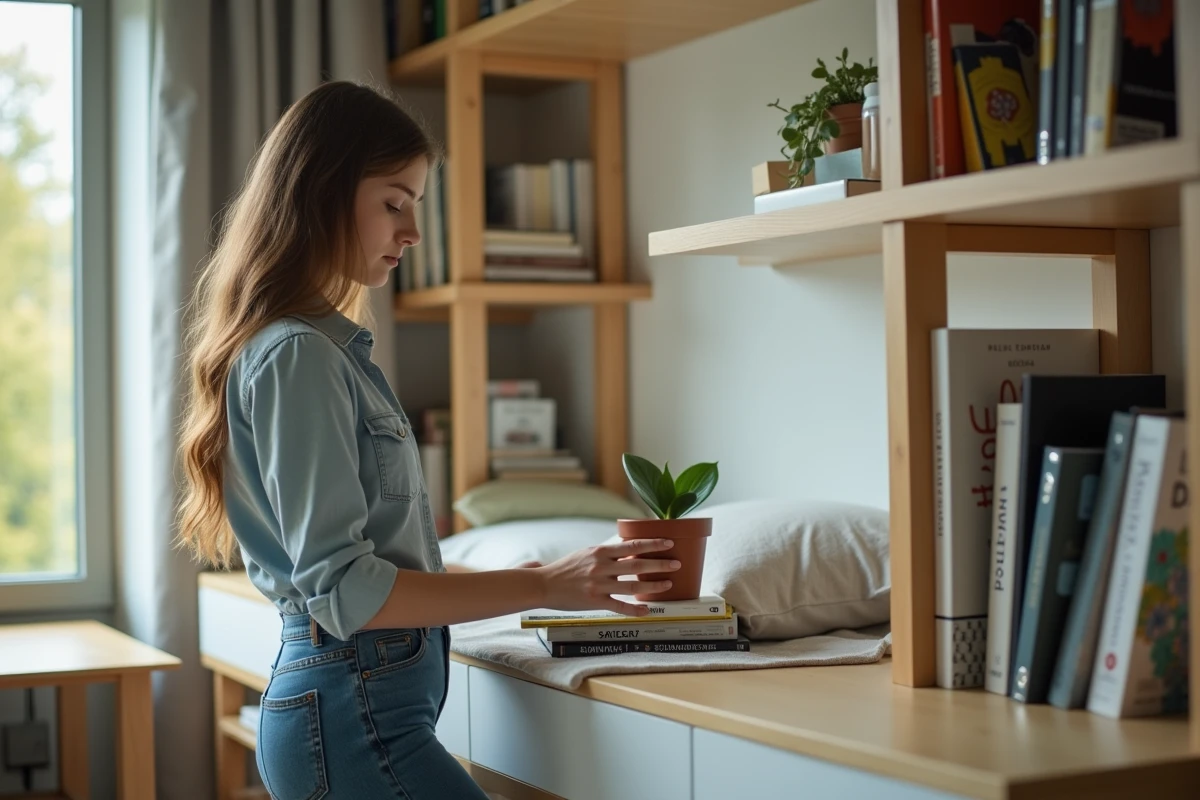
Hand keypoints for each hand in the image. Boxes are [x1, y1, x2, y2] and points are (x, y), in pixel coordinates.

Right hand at [534, 538, 679, 616]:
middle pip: (637, 564)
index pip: (632, 545)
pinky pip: (619, 606)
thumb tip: (631, 548)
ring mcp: (599, 584)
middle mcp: (601, 566)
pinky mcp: (595, 601)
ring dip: (653, 585)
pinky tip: (647, 611)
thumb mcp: (587, 553)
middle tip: (677, 564)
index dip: (652, 544)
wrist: (544, 584)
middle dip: (659, 564)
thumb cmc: (567, 568)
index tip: (668, 543)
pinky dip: (634, 609)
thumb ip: (608, 552)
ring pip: (632, 585)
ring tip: (668, 584)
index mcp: (601, 551)